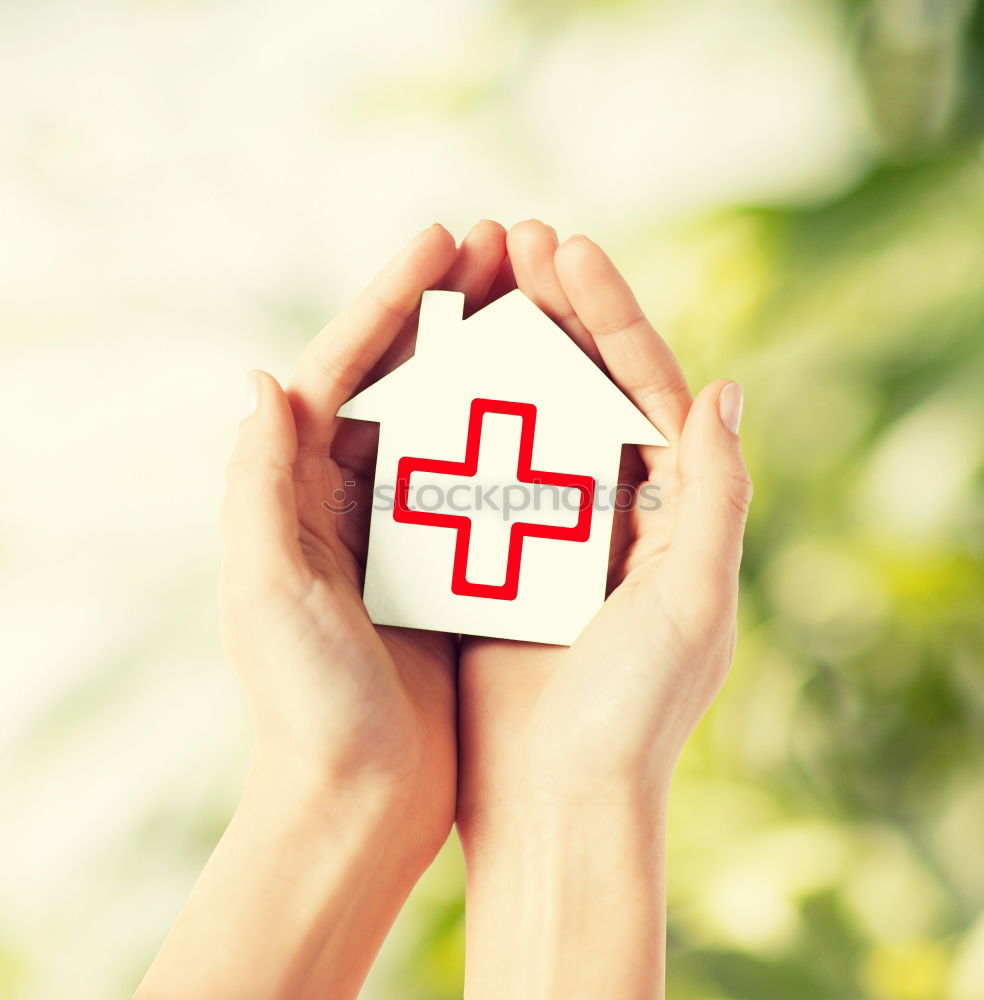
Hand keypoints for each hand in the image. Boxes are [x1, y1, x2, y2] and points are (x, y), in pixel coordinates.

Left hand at [219, 221, 506, 857]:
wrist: (358, 801)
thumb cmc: (307, 706)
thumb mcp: (266, 592)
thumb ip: (255, 485)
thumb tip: (261, 380)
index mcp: (297, 491)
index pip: (343, 368)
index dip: (392, 299)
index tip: (445, 238)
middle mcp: (348, 498)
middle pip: (403, 378)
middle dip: (450, 308)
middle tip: (504, 243)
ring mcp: (404, 528)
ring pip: (454, 418)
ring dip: (494, 357)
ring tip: (540, 297)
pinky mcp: (450, 566)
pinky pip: (492, 480)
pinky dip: (522, 433)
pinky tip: (563, 397)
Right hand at [455, 222, 751, 998]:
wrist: (556, 802)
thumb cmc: (631, 713)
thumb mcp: (693, 601)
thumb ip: (716, 495)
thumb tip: (724, 387)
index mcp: (672, 510)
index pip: (644, 385)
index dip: (609, 312)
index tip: (565, 247)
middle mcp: (615, 511)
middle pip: (582, 386)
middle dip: (550, 309)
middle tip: (507, 239)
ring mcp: (551, 530)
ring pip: (524, 417)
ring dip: (498, 348)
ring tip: (466, 282)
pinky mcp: (496, 559)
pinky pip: (474, 472)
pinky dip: (456, 420)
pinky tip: (426, 374)